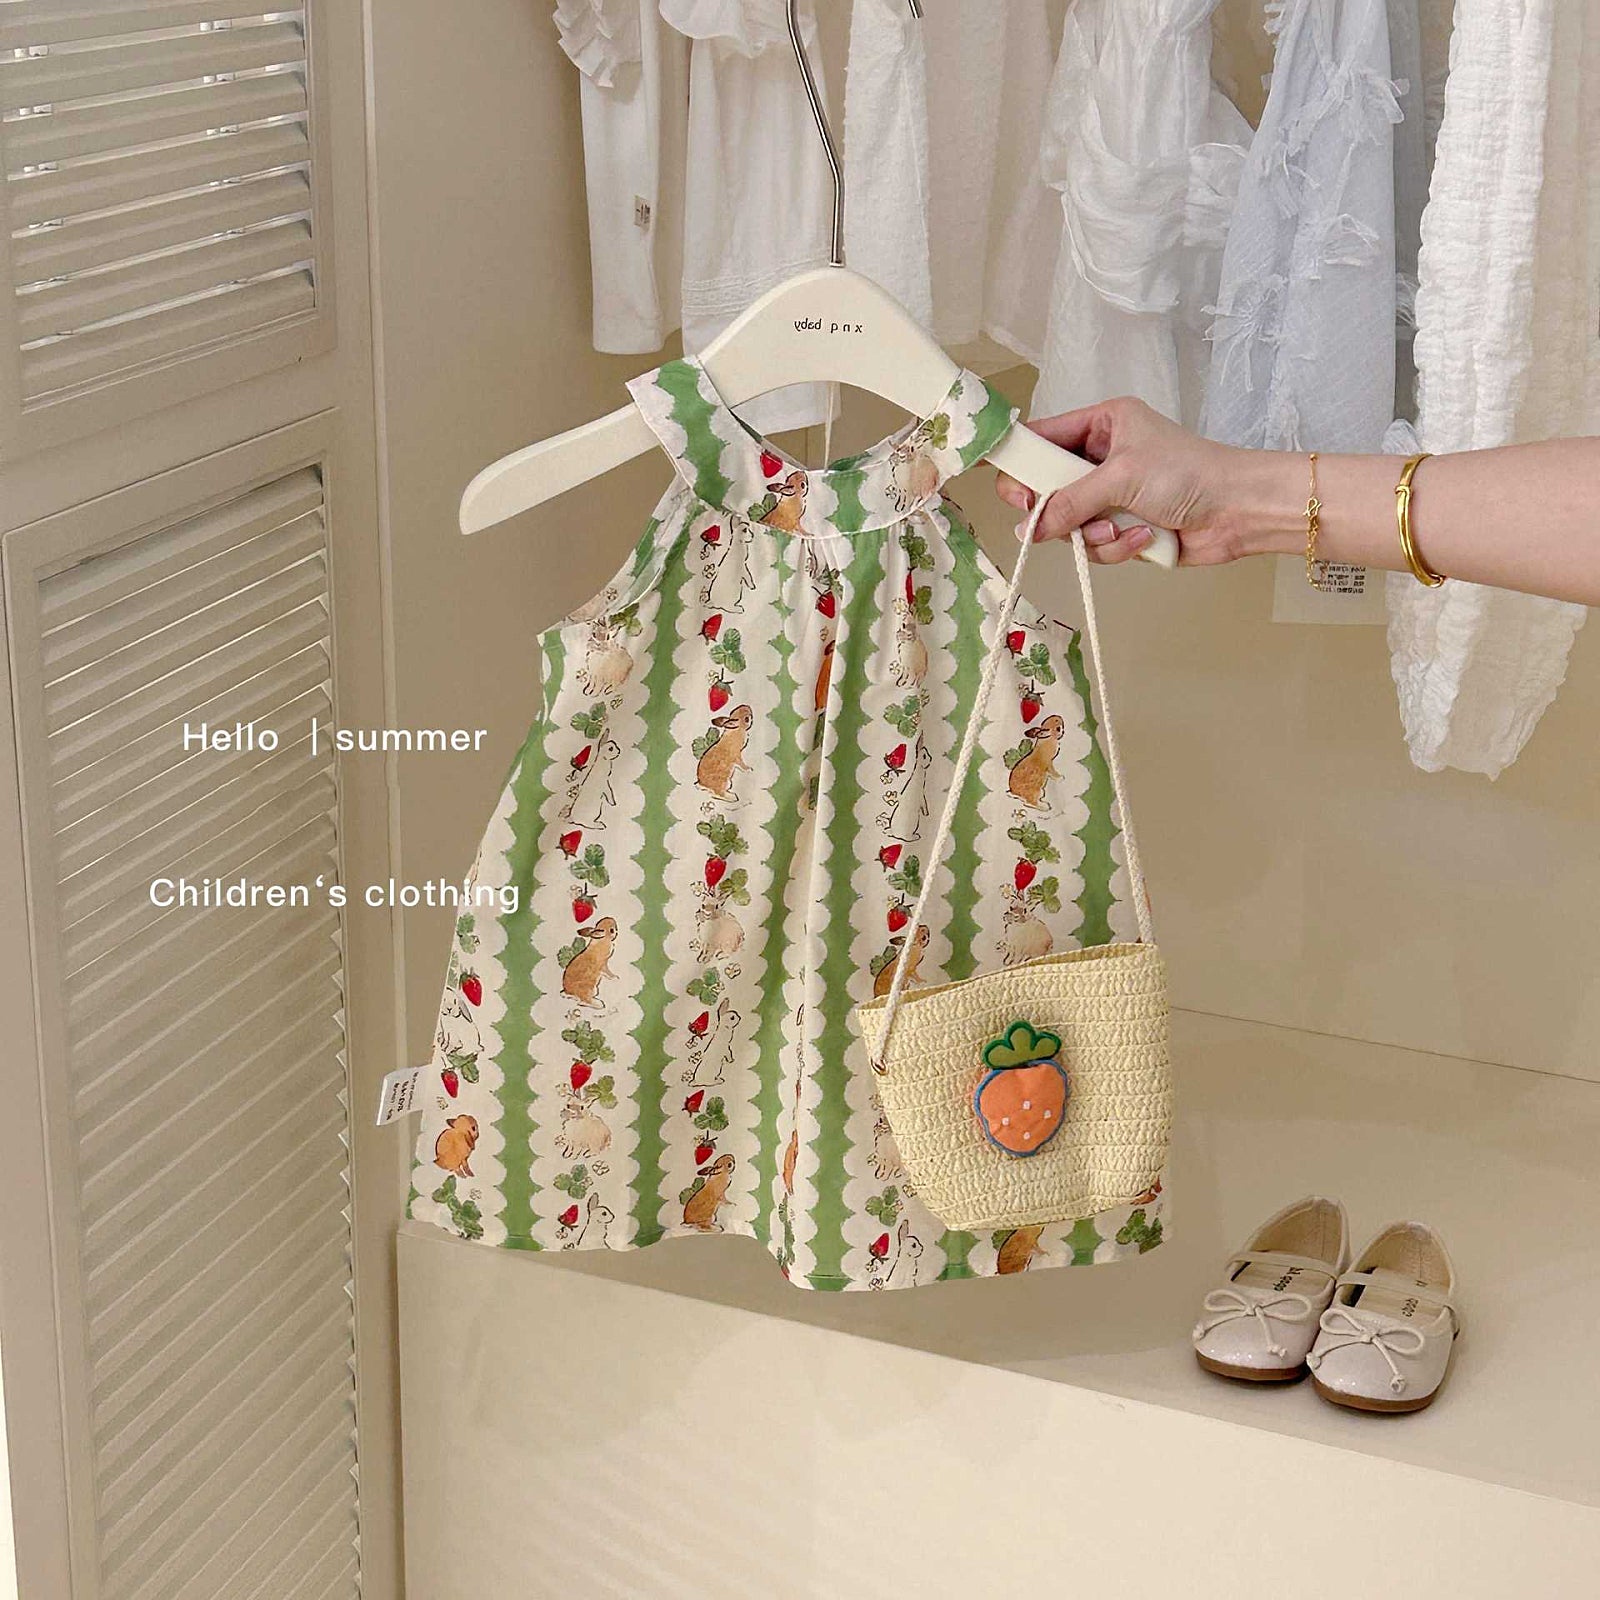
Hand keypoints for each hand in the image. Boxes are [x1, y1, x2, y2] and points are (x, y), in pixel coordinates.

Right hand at [995, 397, 1263, 565]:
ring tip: (1119, 531)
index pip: (1042, 438)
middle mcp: (1101, 458)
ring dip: (1092, 535)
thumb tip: (1027, 529)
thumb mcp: (1122, 476)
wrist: (1238, 511)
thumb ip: (1070, 501)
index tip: (1011, 491)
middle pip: (1049, 488)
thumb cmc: (1188, 474)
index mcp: (1101, 424)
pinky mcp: (1122, 529)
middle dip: (1058, 510)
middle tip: (1055, 521)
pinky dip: (1116, 548)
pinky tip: (1144, 539)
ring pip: (1069, 524)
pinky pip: (1095, 546)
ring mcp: (1111, 496)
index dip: (1020, 462)